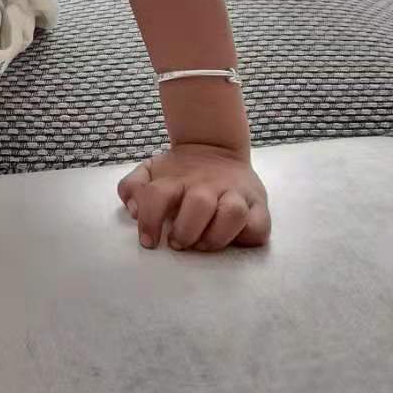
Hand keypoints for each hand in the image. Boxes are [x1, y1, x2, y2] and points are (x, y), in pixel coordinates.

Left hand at [118, 144, 270, 251]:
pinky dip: (247, 236)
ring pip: (233, 213)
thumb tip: (133, 208)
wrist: (215, 148)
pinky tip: (232, 240)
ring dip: (216, 236)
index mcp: (178, 178)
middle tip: (178, 242)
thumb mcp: (152, 170)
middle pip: (199, 204)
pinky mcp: (258, 204)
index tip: (148, 241)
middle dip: (186, 230)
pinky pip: (259, 225)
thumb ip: (134, 186)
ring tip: (203, 244)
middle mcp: (208, 184)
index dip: (149, 220)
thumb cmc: (179, 172)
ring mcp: (235, 193)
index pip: (158, 195)